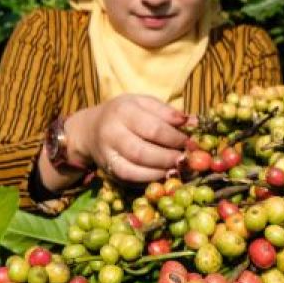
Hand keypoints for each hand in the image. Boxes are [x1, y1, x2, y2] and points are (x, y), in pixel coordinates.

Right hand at [67, 95, 187, 183]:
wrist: (90, 129)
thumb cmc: (124, 114)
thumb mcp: (143, 104)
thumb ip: (167, 112)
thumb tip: (193, 123)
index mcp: (123, 111)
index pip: (154, 128)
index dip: (175, 137)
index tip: (191, 141)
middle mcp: (111, 132)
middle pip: (143, 151)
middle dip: (169, 157)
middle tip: (186, 158)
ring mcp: (107, 153)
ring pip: (134, 168)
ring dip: (160, 170)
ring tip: (177, 167)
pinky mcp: (107, 169)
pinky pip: (129, 178)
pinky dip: (149, 179)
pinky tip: (163, 174)